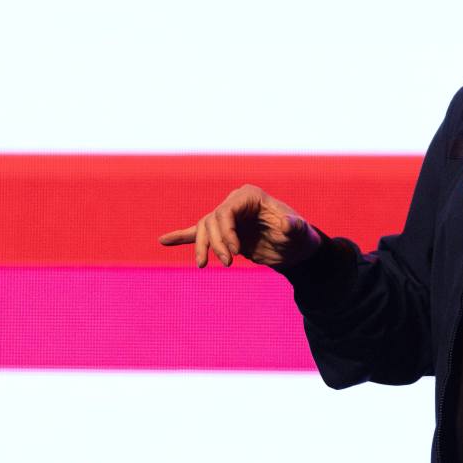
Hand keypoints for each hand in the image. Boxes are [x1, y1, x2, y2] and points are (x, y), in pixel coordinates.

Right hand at [158, 184, 319, 268]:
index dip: (225, 233)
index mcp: (250, 196)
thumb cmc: (299, 237)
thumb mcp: (300, 233)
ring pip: (203, 228)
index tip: (235, 253)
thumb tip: (288, 224)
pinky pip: (197, 232)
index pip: (225, 211)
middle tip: (228, 263)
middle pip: (212, 221)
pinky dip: (181, 237)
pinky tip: (163, 241)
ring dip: (202, 247)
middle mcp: (235, 203)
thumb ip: (294, 227)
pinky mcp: (223, 233)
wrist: (296, 249)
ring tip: (203, 265)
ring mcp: (228, 217)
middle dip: (216, 244)